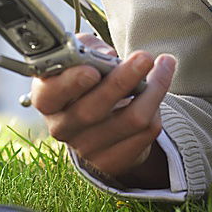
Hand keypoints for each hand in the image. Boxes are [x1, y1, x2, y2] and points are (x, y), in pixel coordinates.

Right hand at [30, 32, 176, 187]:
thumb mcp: (80, 57)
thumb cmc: (86, 79)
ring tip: (165, 64)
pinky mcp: (112, 161)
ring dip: (154, 88)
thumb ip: (89, 49)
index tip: (92, 69)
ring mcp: (86, 148)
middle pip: (94, 109)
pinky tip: (157, 90)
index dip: (70, 83)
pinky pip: (145, 133)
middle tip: (144, 57)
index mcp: (46, 98)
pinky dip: (157, 107)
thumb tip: (107, 57)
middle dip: (122, 80)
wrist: (96, 120)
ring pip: (131, 120)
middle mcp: (61, 126)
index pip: (50, 94)